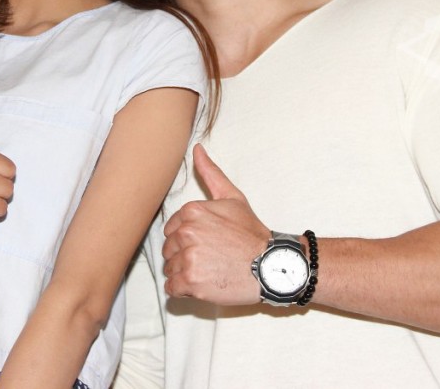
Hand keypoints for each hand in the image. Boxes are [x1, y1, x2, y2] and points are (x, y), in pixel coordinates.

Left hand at [161, 144, 269, 304]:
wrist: (270, 265)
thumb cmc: (251, 233)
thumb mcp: (233, 198)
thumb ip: (210, 174)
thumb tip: (196, 149)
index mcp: (191, 211)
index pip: (171, 230)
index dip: (188, 239)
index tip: (208, 243)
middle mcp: (186, 233)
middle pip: (169, 250)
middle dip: (185, 256)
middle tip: (211, 258)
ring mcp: (188, 258)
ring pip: (170, 269)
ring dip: (185, 274)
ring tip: (210, 270)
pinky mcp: (191, 282)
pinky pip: (172, 289)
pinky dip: (184, 290)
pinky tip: (204, 284)